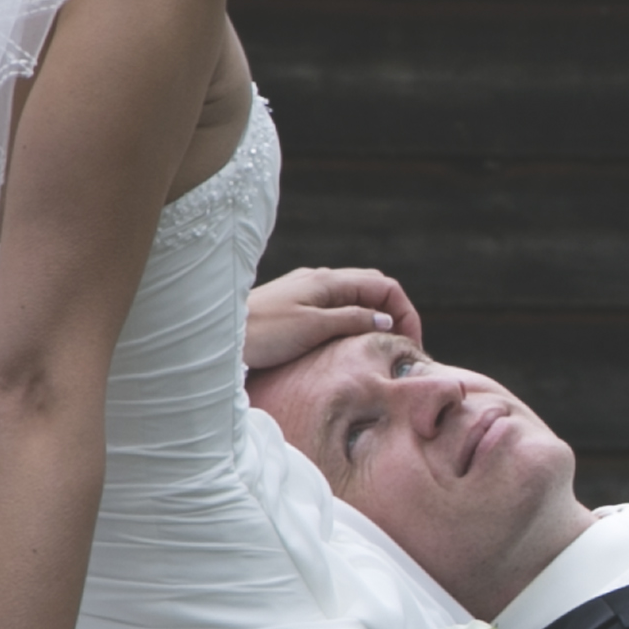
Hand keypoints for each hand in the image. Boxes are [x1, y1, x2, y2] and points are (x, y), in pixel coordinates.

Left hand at [243, 266, 421, 372]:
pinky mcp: (297, 307)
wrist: (217, 334)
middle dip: (395, 313)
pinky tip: (351, 343)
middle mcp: (322, 281)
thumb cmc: (262, 331)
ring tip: (382, 347)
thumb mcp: (312, 327)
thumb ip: (351, 320)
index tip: (411, 343)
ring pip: (356, 299)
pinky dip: (355, 322)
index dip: (405, 312)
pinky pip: (338, 308)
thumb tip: (386, 320)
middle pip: (374, 288)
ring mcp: (309, 293)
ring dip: (376, 319)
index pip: (385, 286)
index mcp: (329, 281)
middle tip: (403, 346)